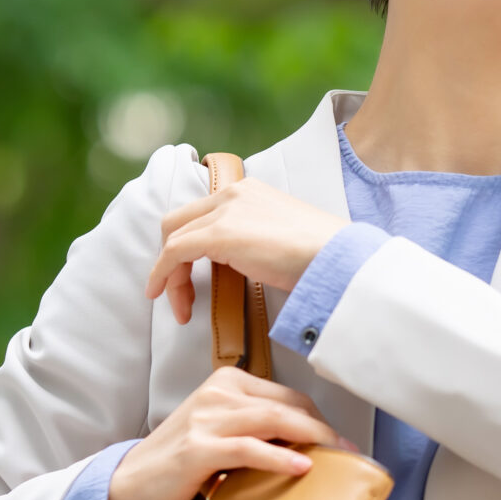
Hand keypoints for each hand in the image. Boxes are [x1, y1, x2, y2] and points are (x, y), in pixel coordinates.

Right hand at [101, 367, 351, 499]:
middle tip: (350, 452)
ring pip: (274, 422)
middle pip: (286, 407)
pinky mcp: (198, 449)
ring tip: (338, 458)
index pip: (287, 396)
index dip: (318, 418)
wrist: (129, 486)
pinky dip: (280, 459)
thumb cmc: (180, 464)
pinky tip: (302, 469)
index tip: (339, 442)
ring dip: (312, 441)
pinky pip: (249, 450)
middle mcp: (218, 394)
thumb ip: (256, 430)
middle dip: (323, 429)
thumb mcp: (221, 435)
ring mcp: (206, 420)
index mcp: (226, 384)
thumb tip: (308, 445)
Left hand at [145, 178, 347, 325]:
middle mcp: (233, 193)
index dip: (188, 246)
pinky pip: (174, 252)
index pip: (202, 214)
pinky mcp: (220, 234)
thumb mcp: (284, 239)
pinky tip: (162, 296)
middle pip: (180, 222)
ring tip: (181, 308)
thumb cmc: (323, 258)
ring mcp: (225, 210)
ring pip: (173, 237)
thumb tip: (247, 262)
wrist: (338, 260)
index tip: (193, 279)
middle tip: (182, 294)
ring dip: (170, 275)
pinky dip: (162, 274)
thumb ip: (257, 240)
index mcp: (250, 192)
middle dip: (172, 259)